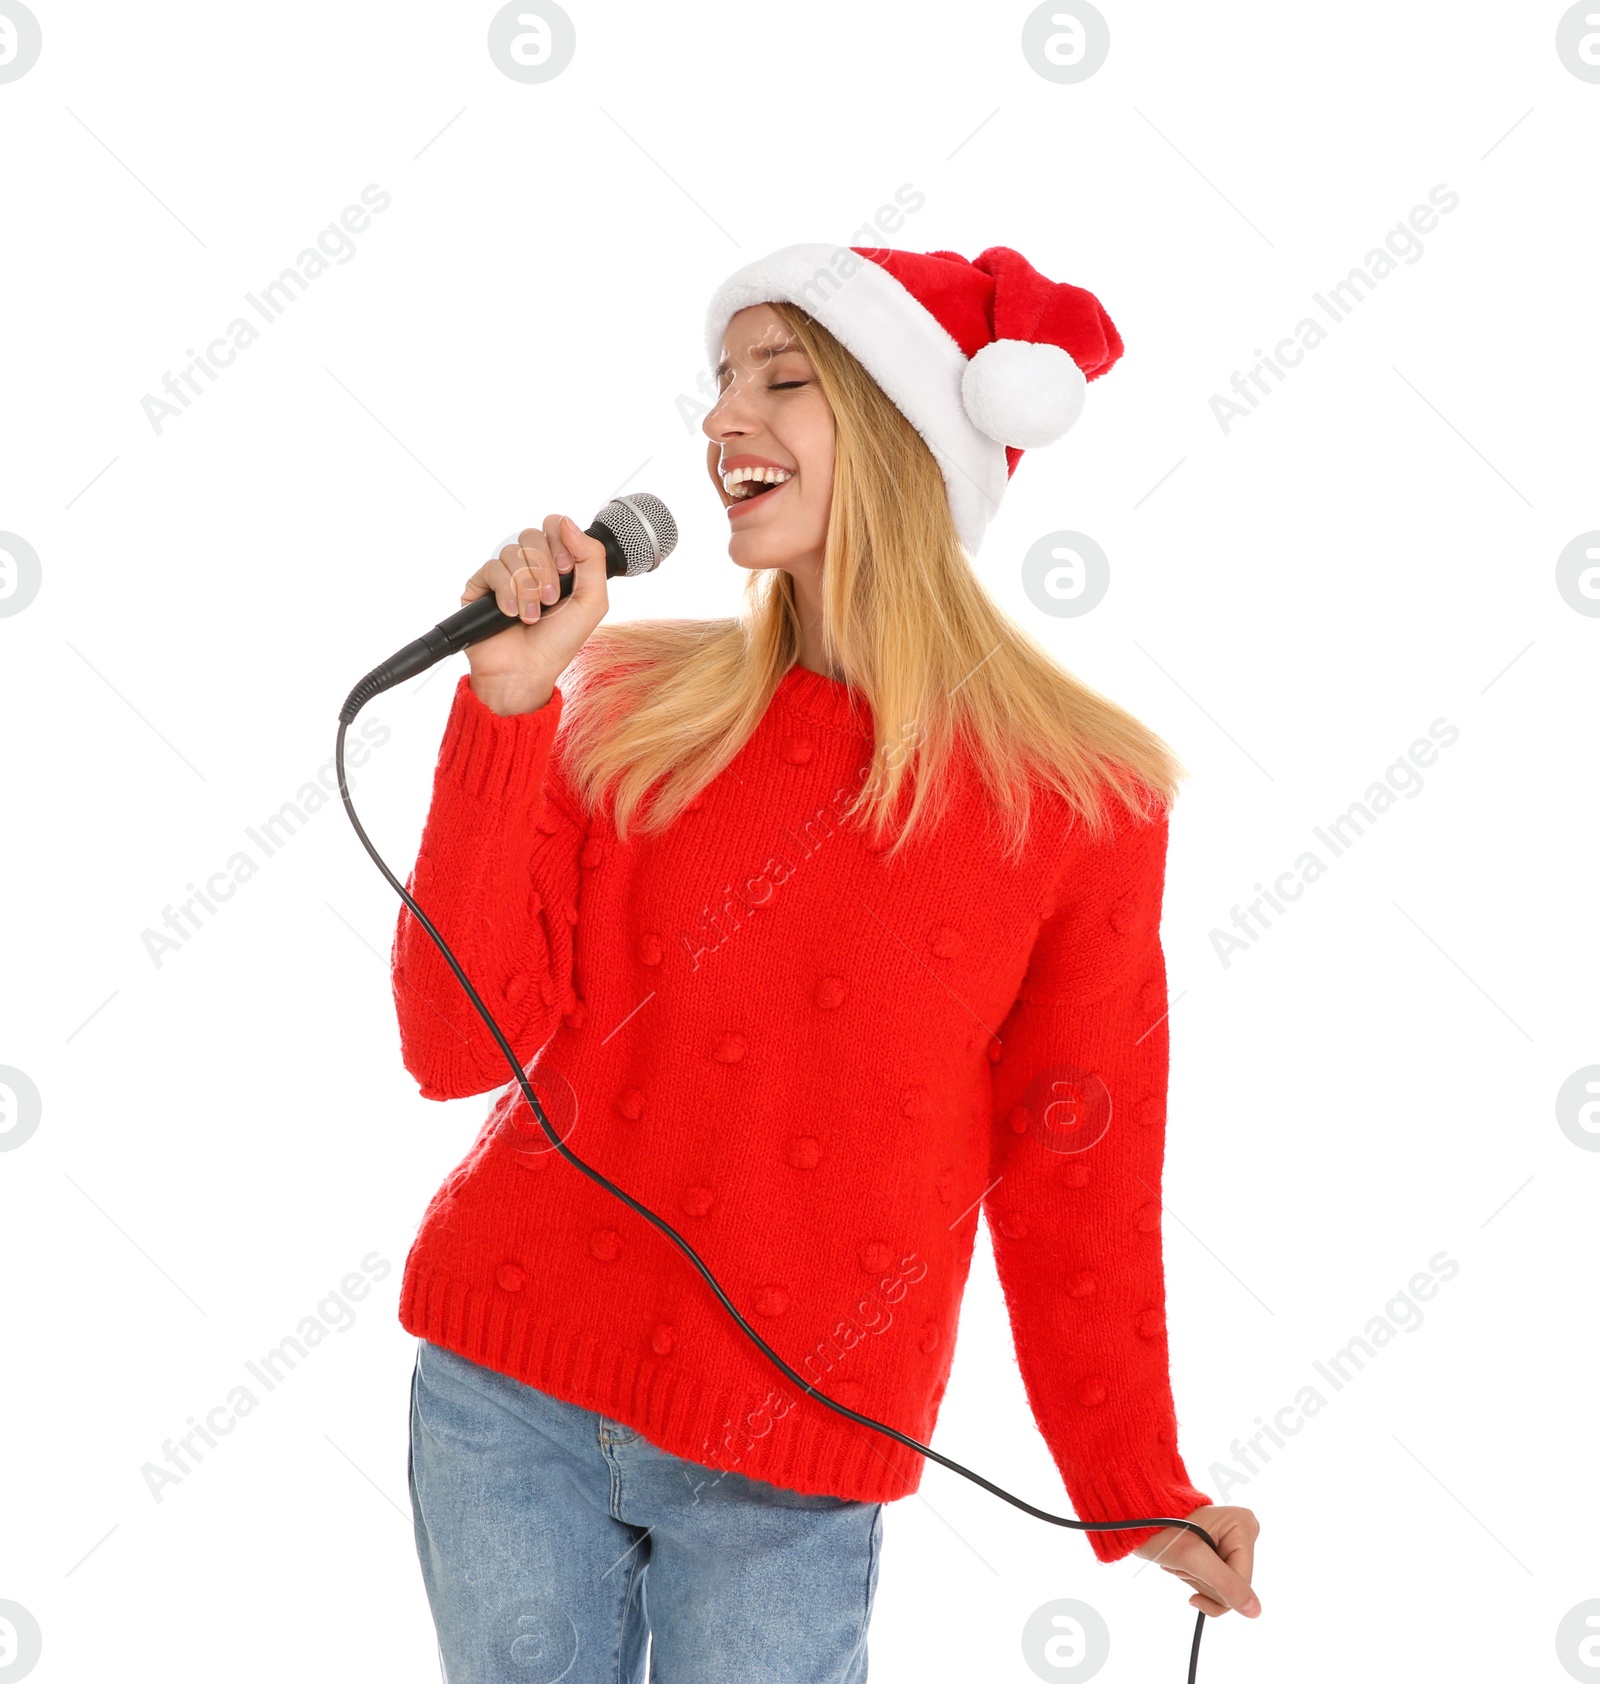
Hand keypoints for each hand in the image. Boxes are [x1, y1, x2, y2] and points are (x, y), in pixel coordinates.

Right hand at [460, 513, 609, 713]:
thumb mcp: (592, 600)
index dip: (560, 542)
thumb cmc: (560, 642)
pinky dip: (505, 593)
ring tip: (531, 615)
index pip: (554, 526)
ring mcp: (504, 575)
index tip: (566, 569)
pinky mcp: (480, 587)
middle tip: (551, 599)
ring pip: (511, 553)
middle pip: (532, 535)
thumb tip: (567, 522)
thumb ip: (592, 557)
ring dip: (526, 587)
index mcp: (557, 565)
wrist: (527, 671)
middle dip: (544, 569)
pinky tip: (511, 614)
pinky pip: (491, 569)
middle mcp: (529, 566)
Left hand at [1132, 1504, 1260, 1618]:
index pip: (1242, 1581)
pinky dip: (1196, 1581)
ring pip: (1224, 1589)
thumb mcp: (1193, 1558)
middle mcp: (1244, 1534)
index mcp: (1244, 1525)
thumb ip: (1226, 1584)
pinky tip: (1184, 1565)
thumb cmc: (1162, 1529)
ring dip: (1197, 1581)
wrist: (1141, 1520)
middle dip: (1204, 1581)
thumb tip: (1255, 1611)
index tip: (1191, 1568)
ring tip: (1181, 1559)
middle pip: (1235, 1587)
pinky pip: (1217, 1586)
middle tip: (1184, 1560)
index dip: (1216, 1586)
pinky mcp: (1222, 1555)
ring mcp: (1233, 1545)